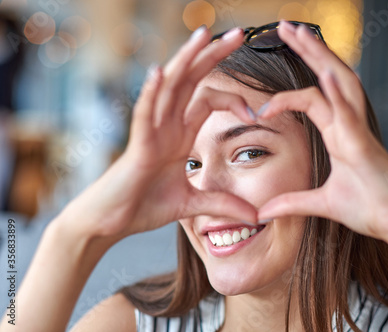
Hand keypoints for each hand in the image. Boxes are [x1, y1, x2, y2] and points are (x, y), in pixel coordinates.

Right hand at [62, 27, 257, 238]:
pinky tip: (160, 72)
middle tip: (238, 33)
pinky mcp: (136, 147)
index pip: (208, 99)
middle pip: (191, 81)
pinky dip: (151, 93)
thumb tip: (255, 217)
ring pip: (169, 88)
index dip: (233, 98)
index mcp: (179, 135)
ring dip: (185, 60)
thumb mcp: (192, 204)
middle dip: (213, 55)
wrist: (110, 223)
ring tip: (203, 35)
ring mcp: (150, 133)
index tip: (256, 114)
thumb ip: (223, 204)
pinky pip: (143, 115)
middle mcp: (166, 126)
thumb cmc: (143, 207)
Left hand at [257, 21, 387, 245]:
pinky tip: (325, 73)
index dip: (287, 93)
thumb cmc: (373, 210)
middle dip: (308, 50)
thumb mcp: (323, 204)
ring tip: (299, 33)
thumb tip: (263, 212)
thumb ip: (293, 203)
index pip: (313, 98)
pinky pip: (350, 115)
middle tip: (285, 26)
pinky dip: (337, 94)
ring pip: (340, 84)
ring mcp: (359, 133)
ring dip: (320, 57)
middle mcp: (350, 126)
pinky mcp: (365, 148)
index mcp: (340, 134)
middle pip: (328, 78)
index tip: (260, 106)